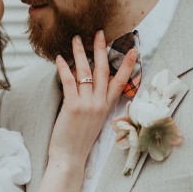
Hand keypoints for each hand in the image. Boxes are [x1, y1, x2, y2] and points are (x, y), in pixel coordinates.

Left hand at [50, 31, 137, 162]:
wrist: (70, 158)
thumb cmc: (79, 141)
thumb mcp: (94, 121)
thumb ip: (95, 104)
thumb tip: (88, 85)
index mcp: (107, 107)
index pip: (120, 82)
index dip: (127, 65)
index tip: (133, 50)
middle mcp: (99, 104)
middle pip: (103, 70)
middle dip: (101, 50)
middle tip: (99, 33)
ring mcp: (87, 104)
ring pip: (85, 72)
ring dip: (80, 53)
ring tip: (75, 39)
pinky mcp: (73, 106)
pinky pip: (68, 81)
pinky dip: (63, 68)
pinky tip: (59, 58)